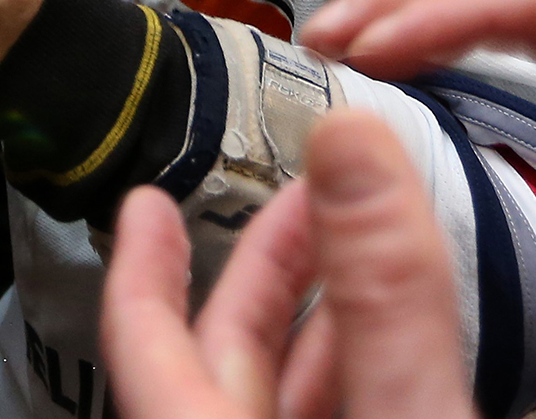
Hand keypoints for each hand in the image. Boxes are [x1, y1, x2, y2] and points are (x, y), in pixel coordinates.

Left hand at [100, 111, 474, 418]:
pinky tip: (395, 354)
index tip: (147, 204)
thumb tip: (350, 143)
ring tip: (362, 252)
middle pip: (220, 360)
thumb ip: (380, 294)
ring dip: (321, 328)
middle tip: (307, 196)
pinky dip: (352, 381)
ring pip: (278, 402)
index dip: (142, 264)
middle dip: (267, 268)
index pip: (140, 340)